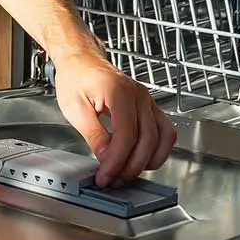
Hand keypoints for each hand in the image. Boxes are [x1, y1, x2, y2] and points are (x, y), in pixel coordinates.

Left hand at [54, 53, 175, 186]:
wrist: (82, 60)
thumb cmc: (76, 77)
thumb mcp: (75, 108)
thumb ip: (93, 134)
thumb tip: (106, 157)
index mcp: (120, 93)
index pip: (126, 135)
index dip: (117, 161)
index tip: (105, 176)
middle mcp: (140, 96)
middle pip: (147, 140)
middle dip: (131, 166)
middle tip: (113, 180)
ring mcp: (148, 101)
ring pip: (163, 138)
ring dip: (148, 161)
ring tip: (127, 173)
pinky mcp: (150, 107)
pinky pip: (165, 131)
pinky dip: (158, 149)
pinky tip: (142, 159)